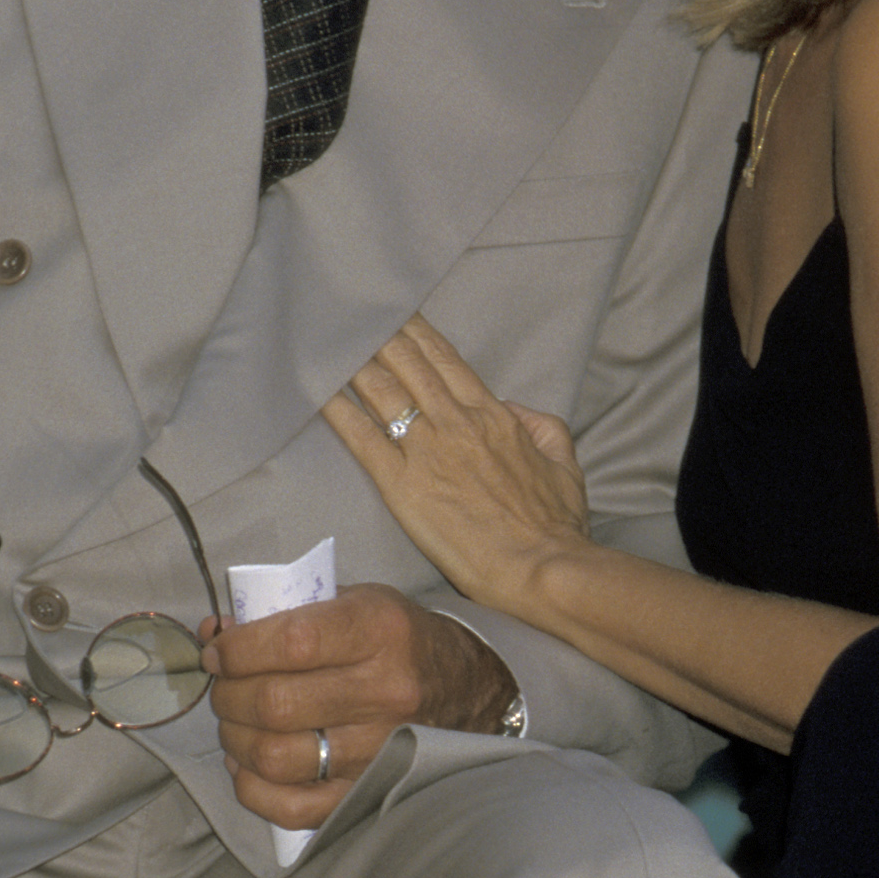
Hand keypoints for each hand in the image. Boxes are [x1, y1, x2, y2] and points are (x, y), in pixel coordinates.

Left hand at [206, 584, 519, 827]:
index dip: (238, 650)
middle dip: (228, 694)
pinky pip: (293, 808)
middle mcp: (386, 693)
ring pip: (276, 758)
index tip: (217, 651)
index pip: (292, 643)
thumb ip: (288, 612)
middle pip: (275, 704)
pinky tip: (249, 765)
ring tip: (236, 724)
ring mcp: (380, 751)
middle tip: (224, 687)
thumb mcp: (356, 601)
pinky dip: (253, 789)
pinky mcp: (369, 793)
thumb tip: (214, 634)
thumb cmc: (398, 640)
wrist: (466, 690)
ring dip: (235, 740)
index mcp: (380, 631)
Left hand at [321, 314, 590, 613]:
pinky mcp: (403, 486)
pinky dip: (338, 411)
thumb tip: (509, 407)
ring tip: (328, 339)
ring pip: (382, 391)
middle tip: (351, 312)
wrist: (541, 567)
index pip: (445, 360)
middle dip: (377, 333)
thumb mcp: (562, 459)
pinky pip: (362, 439)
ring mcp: (426, 452)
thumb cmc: (555, 523)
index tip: (395, 310)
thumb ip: (538, 423)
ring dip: (352, 361)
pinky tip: (316, 390)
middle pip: (407, 363)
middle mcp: (455, 422)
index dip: (415, 331)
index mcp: (492, 415)